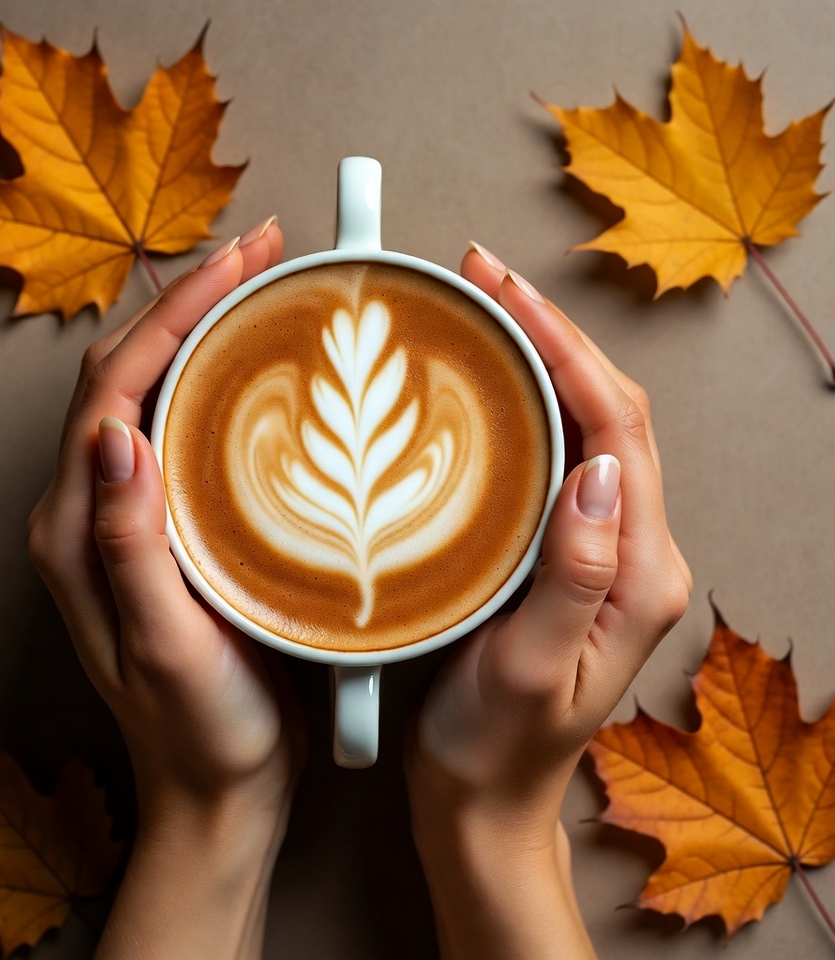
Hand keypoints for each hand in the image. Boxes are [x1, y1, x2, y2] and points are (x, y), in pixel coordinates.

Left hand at [28, 218, 303, 959]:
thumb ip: (131, 547)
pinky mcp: (174, 529)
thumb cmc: (201, 731)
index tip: (240, 260)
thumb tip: (116, 432)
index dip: (174, 312)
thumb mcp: (167, 647)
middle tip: (262, 250)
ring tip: (265, 285)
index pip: (113, 387)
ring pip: (158, 391)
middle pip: (128, 371)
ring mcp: (134, 518)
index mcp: (79, 531)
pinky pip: (188, 429)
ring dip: (204, 328)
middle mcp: (95, 512)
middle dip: (189, 297)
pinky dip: (221, 379)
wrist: (221, 790)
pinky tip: (264, 366)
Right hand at [404, 243, 691, 959]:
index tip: (507, 291)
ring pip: (583, 425)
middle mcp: (634, 551)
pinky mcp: (565, 554)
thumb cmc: (497, 747)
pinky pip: (555, 457)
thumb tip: (594, 469)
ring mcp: (601, 549)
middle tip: (484, 276)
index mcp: (640, 572)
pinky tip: (485, 383)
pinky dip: (524, 404)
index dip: (566, 348)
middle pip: (608, 411)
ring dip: (540, 357)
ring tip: (483, 308)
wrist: (482, 801)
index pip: (616, 430)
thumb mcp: (532, 669)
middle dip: (553, 331)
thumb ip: (574, 572)